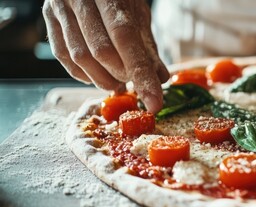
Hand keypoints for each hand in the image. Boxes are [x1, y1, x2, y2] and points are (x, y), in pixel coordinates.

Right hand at [42, 0, 168, 112]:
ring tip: (118, 83)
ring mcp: (61, 7)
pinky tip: (98, 76)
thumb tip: (161, 78)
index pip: (126, 38)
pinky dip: (83, 74)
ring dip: (103, 79)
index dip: (141, 74)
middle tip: (134, 84)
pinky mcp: (49, 18)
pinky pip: (64, 56)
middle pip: (102, 51)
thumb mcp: (138, 14)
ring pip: (80, 57)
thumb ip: (147, 45)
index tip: (154, 103)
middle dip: (122, 75)